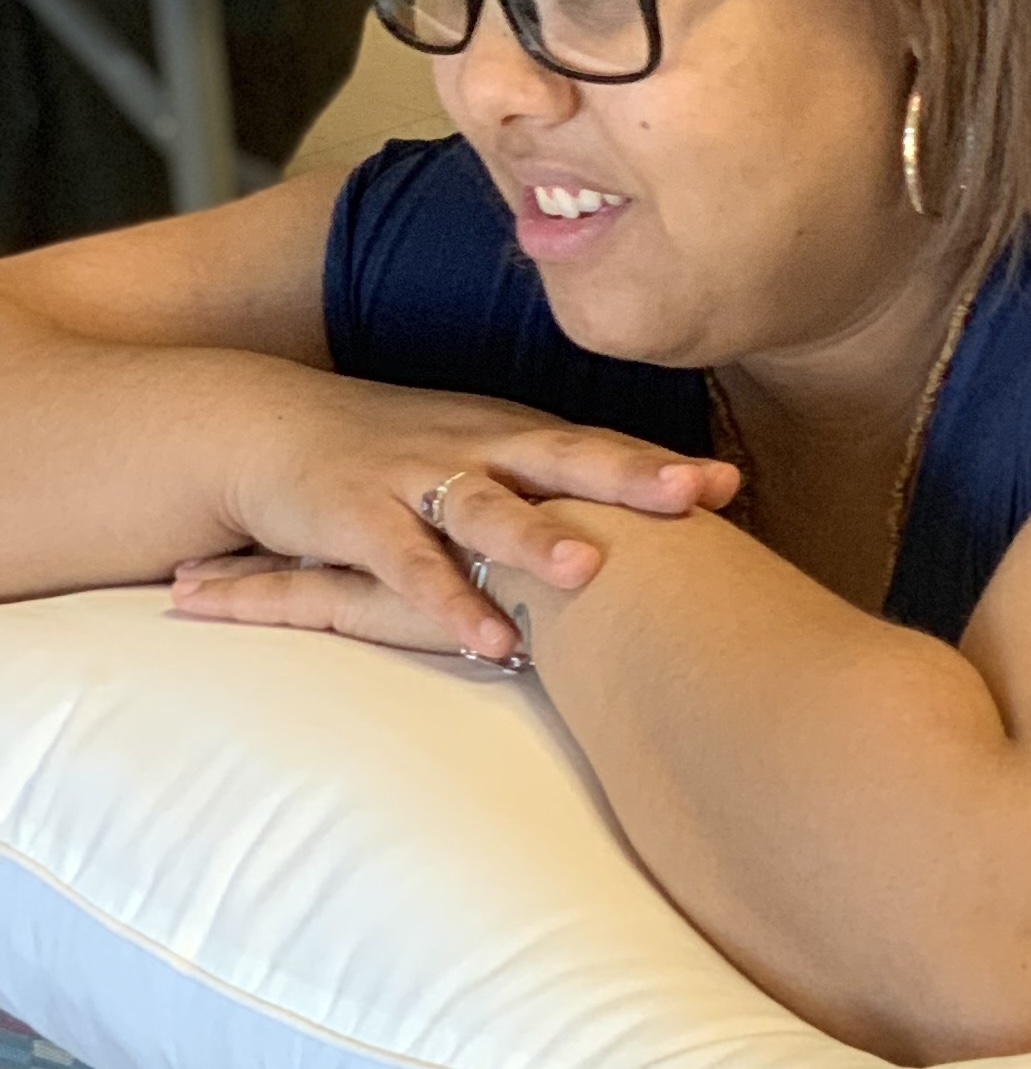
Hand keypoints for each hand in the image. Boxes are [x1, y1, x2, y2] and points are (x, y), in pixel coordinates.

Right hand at [168, 386, 737, 663]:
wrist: (260, 427)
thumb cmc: (393, 451)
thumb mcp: (480, 455)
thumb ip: (551, 485)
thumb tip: (647, 529)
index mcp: (510, 433)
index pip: (598, 446)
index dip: (660, 463)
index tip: (731, 486)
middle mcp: (471, 447)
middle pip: (562, 456)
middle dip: (628, 475)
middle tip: (694, 495)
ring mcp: (411, 479)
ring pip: (483, 506)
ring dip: (535, 537)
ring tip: (590, 568)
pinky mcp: (352, 518)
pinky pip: (406, 565)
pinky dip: (447, 602)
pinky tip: (490, 641)